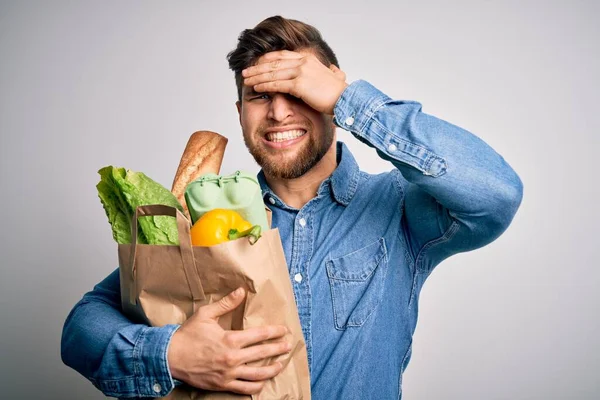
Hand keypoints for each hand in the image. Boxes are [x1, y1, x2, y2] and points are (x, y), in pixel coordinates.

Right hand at [167, 287, 291, 394]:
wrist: (170, 357)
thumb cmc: (187, 335)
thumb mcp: (206, 314)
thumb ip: (226, 303)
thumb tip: (241, 291)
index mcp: (231, 339)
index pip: (260, 335)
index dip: (275, 332)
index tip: (284, 330)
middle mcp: (233, 358)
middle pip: (263, 353)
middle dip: (278, 349)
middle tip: (288, 345)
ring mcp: (229, 373)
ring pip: (258, 374)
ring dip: (273, 369)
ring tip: (281, 364)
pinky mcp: (223, 385)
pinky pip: (246, 389)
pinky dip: (257, 386)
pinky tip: (263, 381)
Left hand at [242, 50, 347, 114]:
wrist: (346, 99)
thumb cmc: (340, 93)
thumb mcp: (334, 77)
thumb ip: (330, 71)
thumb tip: (333, 70)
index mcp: (309, 59)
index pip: (282, 55)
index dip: (267, 59)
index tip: (257, 63)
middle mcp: (303, 62)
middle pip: (274, 62)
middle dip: (257, 67)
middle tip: (246, 72)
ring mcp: (301, 72)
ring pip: (272, 73)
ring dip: (257, 76)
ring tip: (246, 80)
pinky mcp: (299, 84)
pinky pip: (277, 84)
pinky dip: (264, 86)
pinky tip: (256, 88)